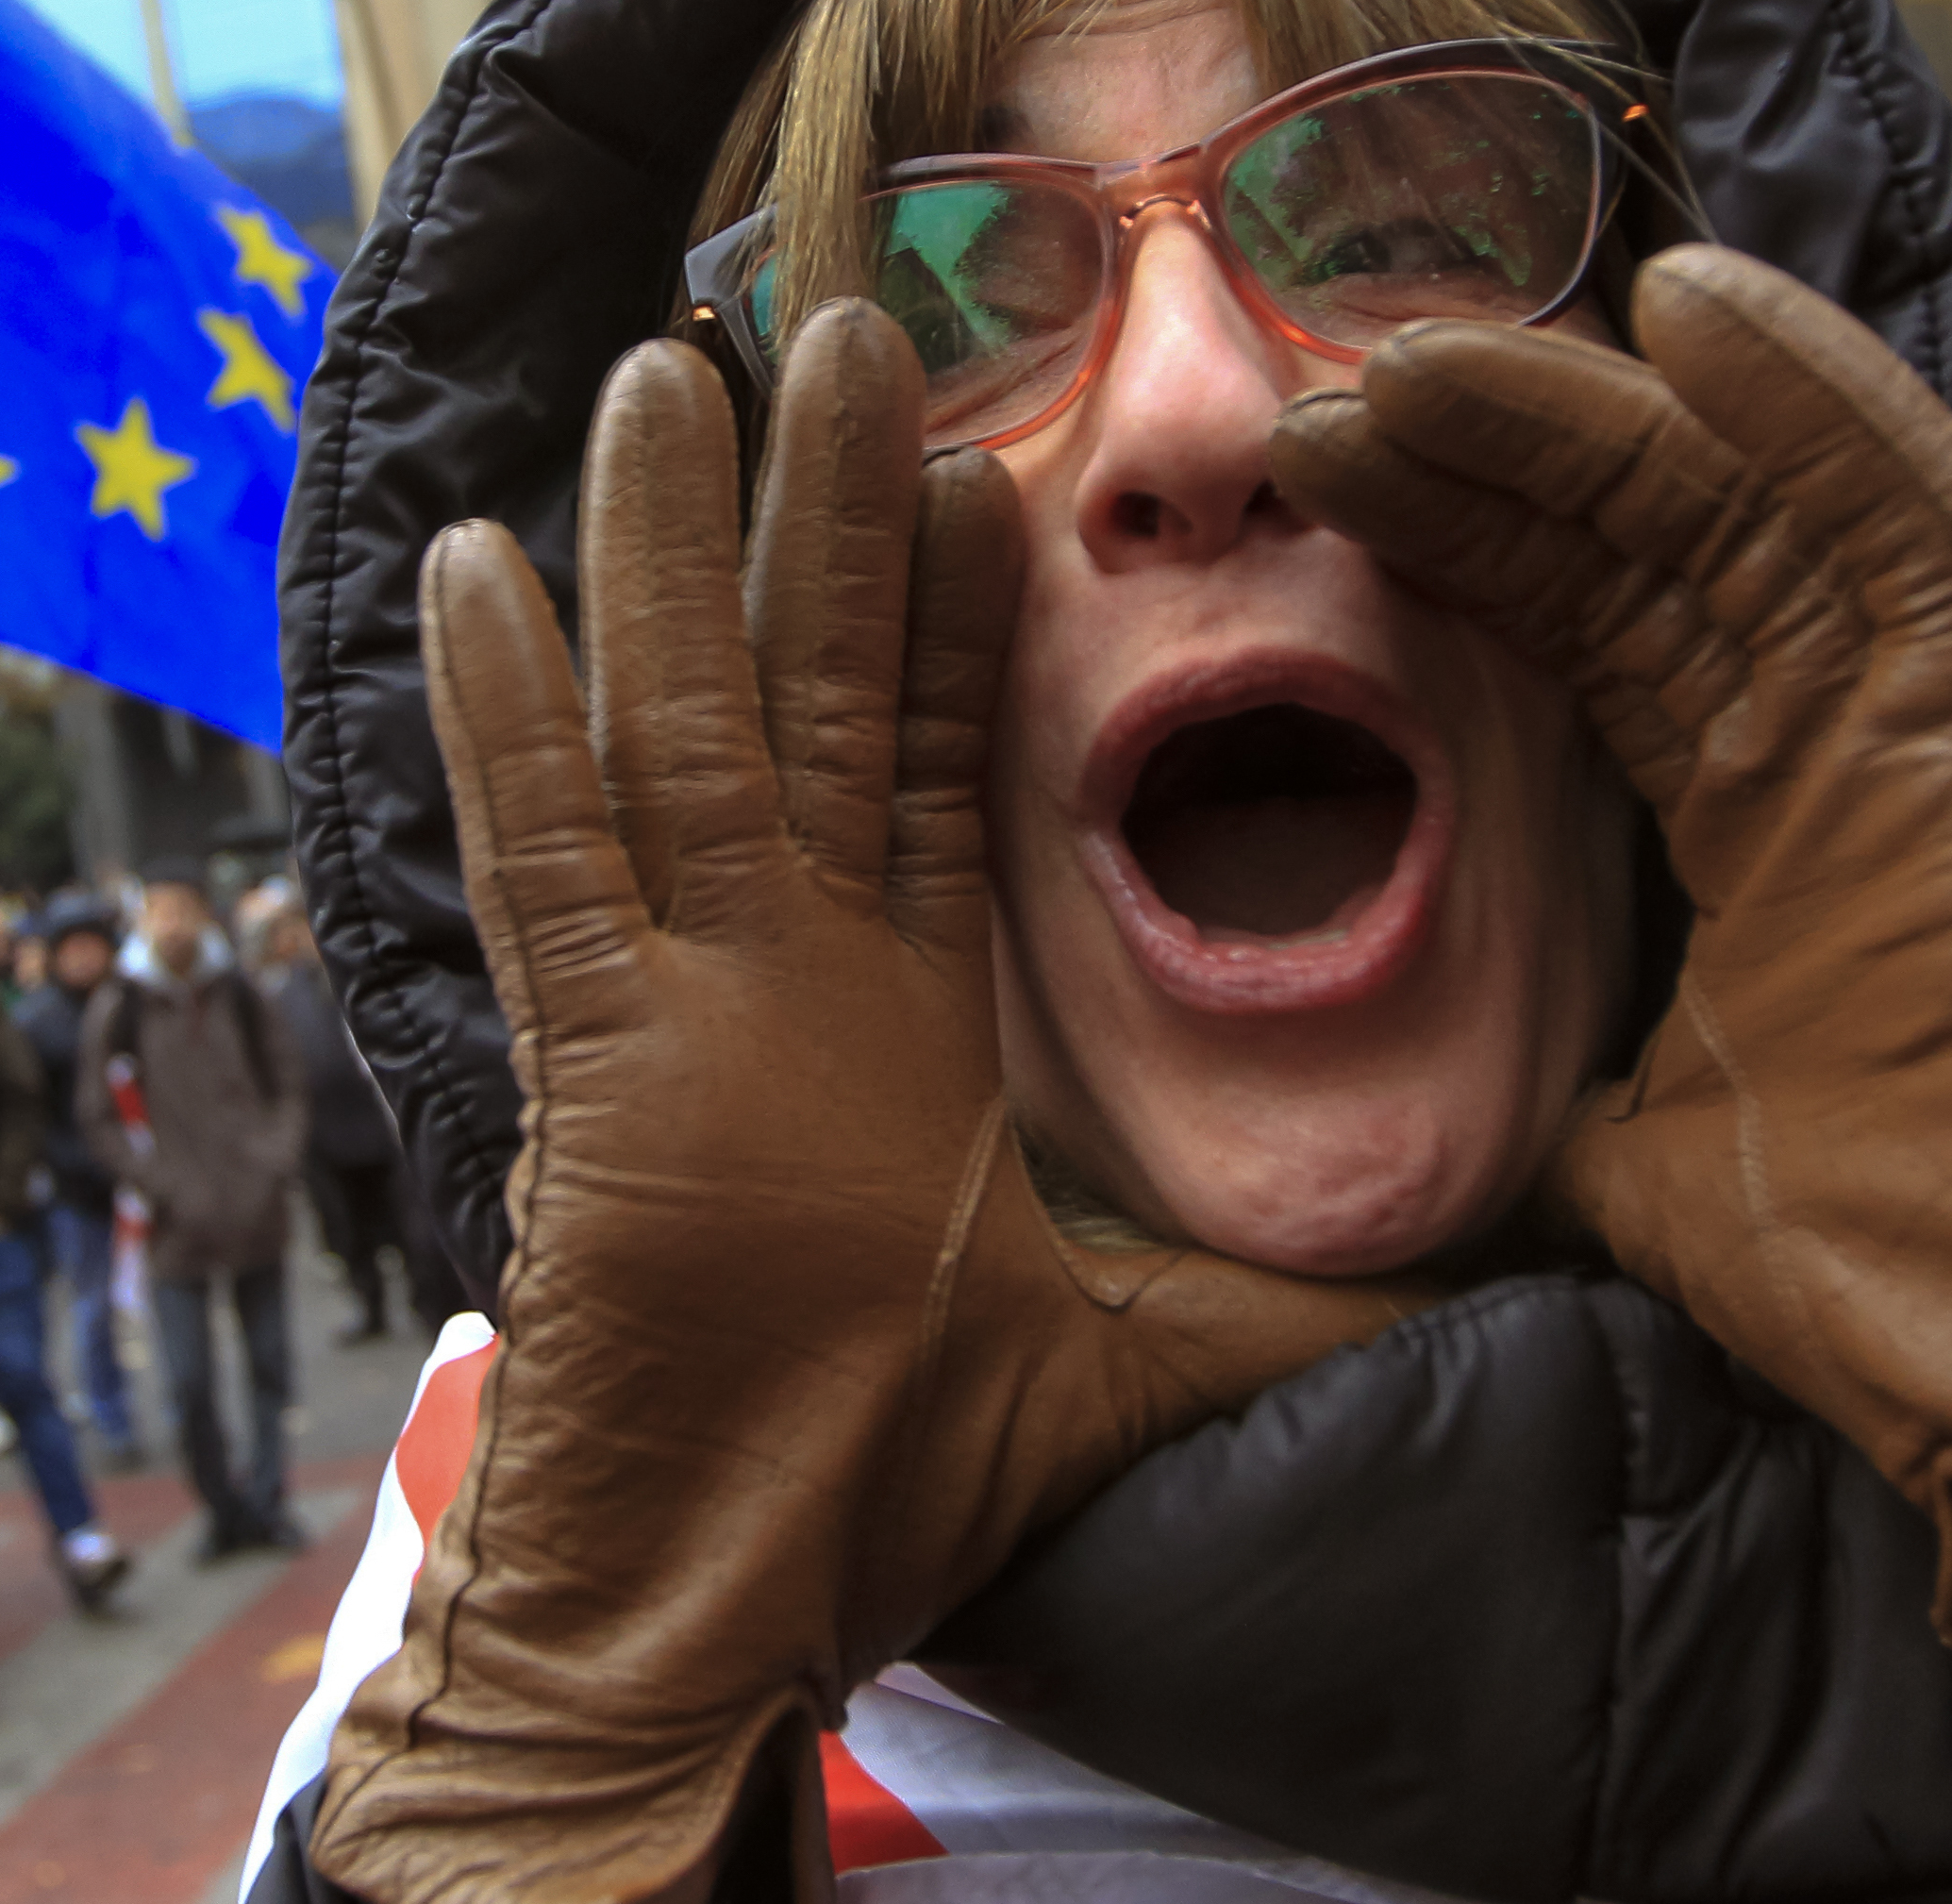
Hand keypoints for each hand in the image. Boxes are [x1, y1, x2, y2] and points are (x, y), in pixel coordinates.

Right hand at [310, 305, 1412, 1902]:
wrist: (712, 1622)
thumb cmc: (884, 1500)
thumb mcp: (1137, 1372)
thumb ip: (1283, 1313)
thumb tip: (1469, 1300)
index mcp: (889, 1022)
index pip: (924, 767)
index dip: (952, 619)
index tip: (997, 469)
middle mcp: (774, 977)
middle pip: (797, 695)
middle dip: (819, 517)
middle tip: (840, 330)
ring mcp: (672, 1006)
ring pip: (671, 729)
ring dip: (670, 554)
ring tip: (672, 369)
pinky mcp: (592, 1064)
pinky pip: (546, 855)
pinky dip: (508, 715)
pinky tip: (482, 568)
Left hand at [1270, 246, 1951, 1794]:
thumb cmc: (1926, 1302)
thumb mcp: (1666, 1172)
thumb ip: (1584, 1094)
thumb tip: (1470, 1113)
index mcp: (1776, 817)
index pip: (1601, 626)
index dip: (1470, 540)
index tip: (1326, 478)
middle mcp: (1860, 739)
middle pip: (1655, 543)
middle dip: (1491, 459)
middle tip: (1327, 396)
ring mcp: (1949, 724)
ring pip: (1753, 512)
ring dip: (1590, 419)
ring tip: (1422, 346)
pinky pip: (1919, 523)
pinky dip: (1816, 405)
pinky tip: (1692, 300)